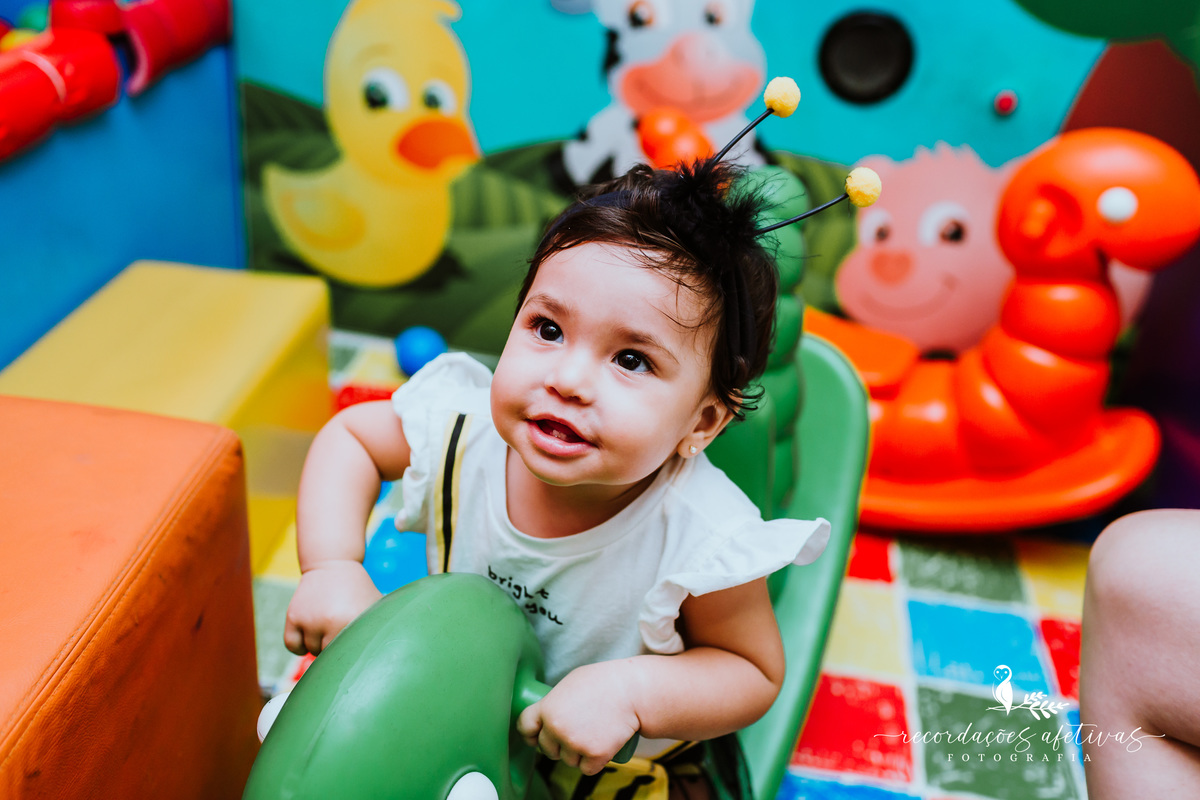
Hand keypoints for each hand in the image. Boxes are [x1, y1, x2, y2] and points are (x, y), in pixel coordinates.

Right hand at [283, 561, 381, 655]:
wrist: (332, 564)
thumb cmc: (357, 590)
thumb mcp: (374, 605)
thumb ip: (380, 627)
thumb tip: (385, 653)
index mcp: (353, 619)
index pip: (351, 655)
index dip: (353, 656)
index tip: (354, 653)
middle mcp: (330, 621)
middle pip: (330, 655)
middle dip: (336, 648)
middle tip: (341, 634)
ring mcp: (310, 619)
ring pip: (312, 650)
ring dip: (319, 644)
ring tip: (328, 626)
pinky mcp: (293, 616)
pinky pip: (293, 645)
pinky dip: (300, 646)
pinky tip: (310, 636)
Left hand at [516, 660, 640, 775]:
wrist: (633, 691)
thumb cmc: (604, 682)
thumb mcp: (571, 683)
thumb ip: (554, 701)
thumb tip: (544, 717)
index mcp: (547, 707)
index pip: (525, 728)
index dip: (531, 733)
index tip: (537, 735)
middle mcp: (557, 728)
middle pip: (547, 749)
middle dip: (558, 745)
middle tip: (576, 732)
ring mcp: (575, 743)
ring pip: (567, 761)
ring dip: (578, 754)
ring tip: (593, 734)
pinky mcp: (594, 755)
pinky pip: (586, 769)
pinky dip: (594, 762)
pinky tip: (601, 746)